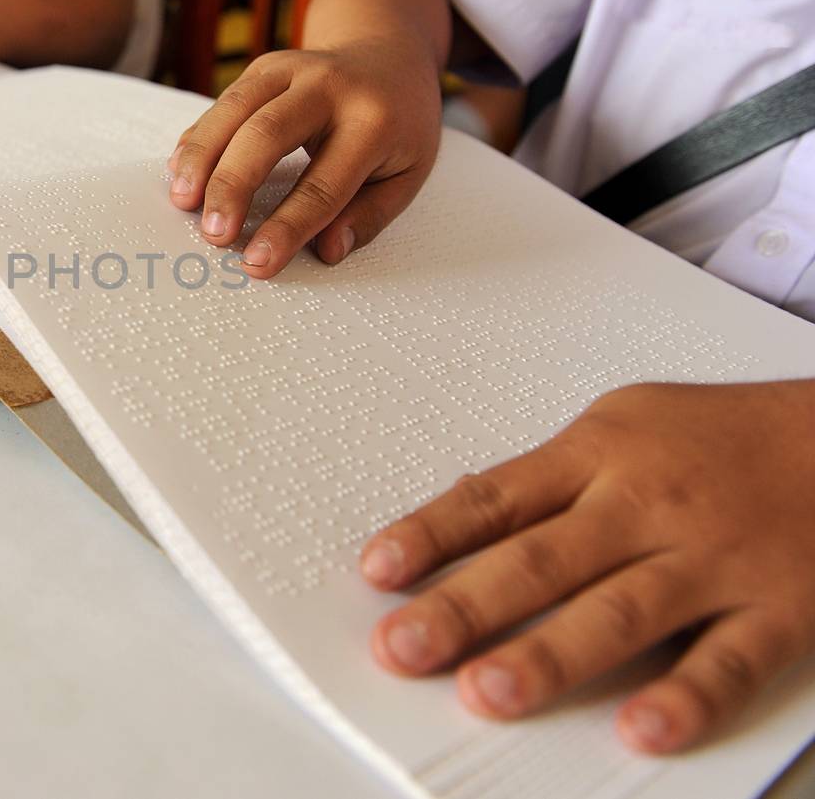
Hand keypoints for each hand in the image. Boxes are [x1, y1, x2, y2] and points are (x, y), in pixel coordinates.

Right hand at [166, 40, 440, 277]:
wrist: (389, 53)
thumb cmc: (398, 126)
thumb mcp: (408, 174)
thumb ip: (369, 216)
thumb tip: (327, 252)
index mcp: (374, 121)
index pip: (324, 184)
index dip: (288, 227)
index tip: (257, 263)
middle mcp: (330, 86)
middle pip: (268, 135)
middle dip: (233, 186)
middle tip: (213, 233)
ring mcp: (292, 69)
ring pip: (235, 109)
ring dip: (202, 157)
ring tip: (183, 202)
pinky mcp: (264, 67)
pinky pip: (223, 102)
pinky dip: (198, 137)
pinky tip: (180, 171)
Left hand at [359, 380, 814, 753]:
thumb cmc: (721, 436)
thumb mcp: (625, 424)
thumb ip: (550, 477)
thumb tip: (465, 516)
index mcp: (600, 453)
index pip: (497, 498)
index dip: (432, 534)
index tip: (377, 570)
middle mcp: (646, 505)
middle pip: (542, 558)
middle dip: (465, 606)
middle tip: (404, 646)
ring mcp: (710, 560)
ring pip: (619, 612)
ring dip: (550, 655)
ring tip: (488, 691)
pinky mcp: (777, 610)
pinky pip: (727, 661)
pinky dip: (686, 696)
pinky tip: (641, 727)